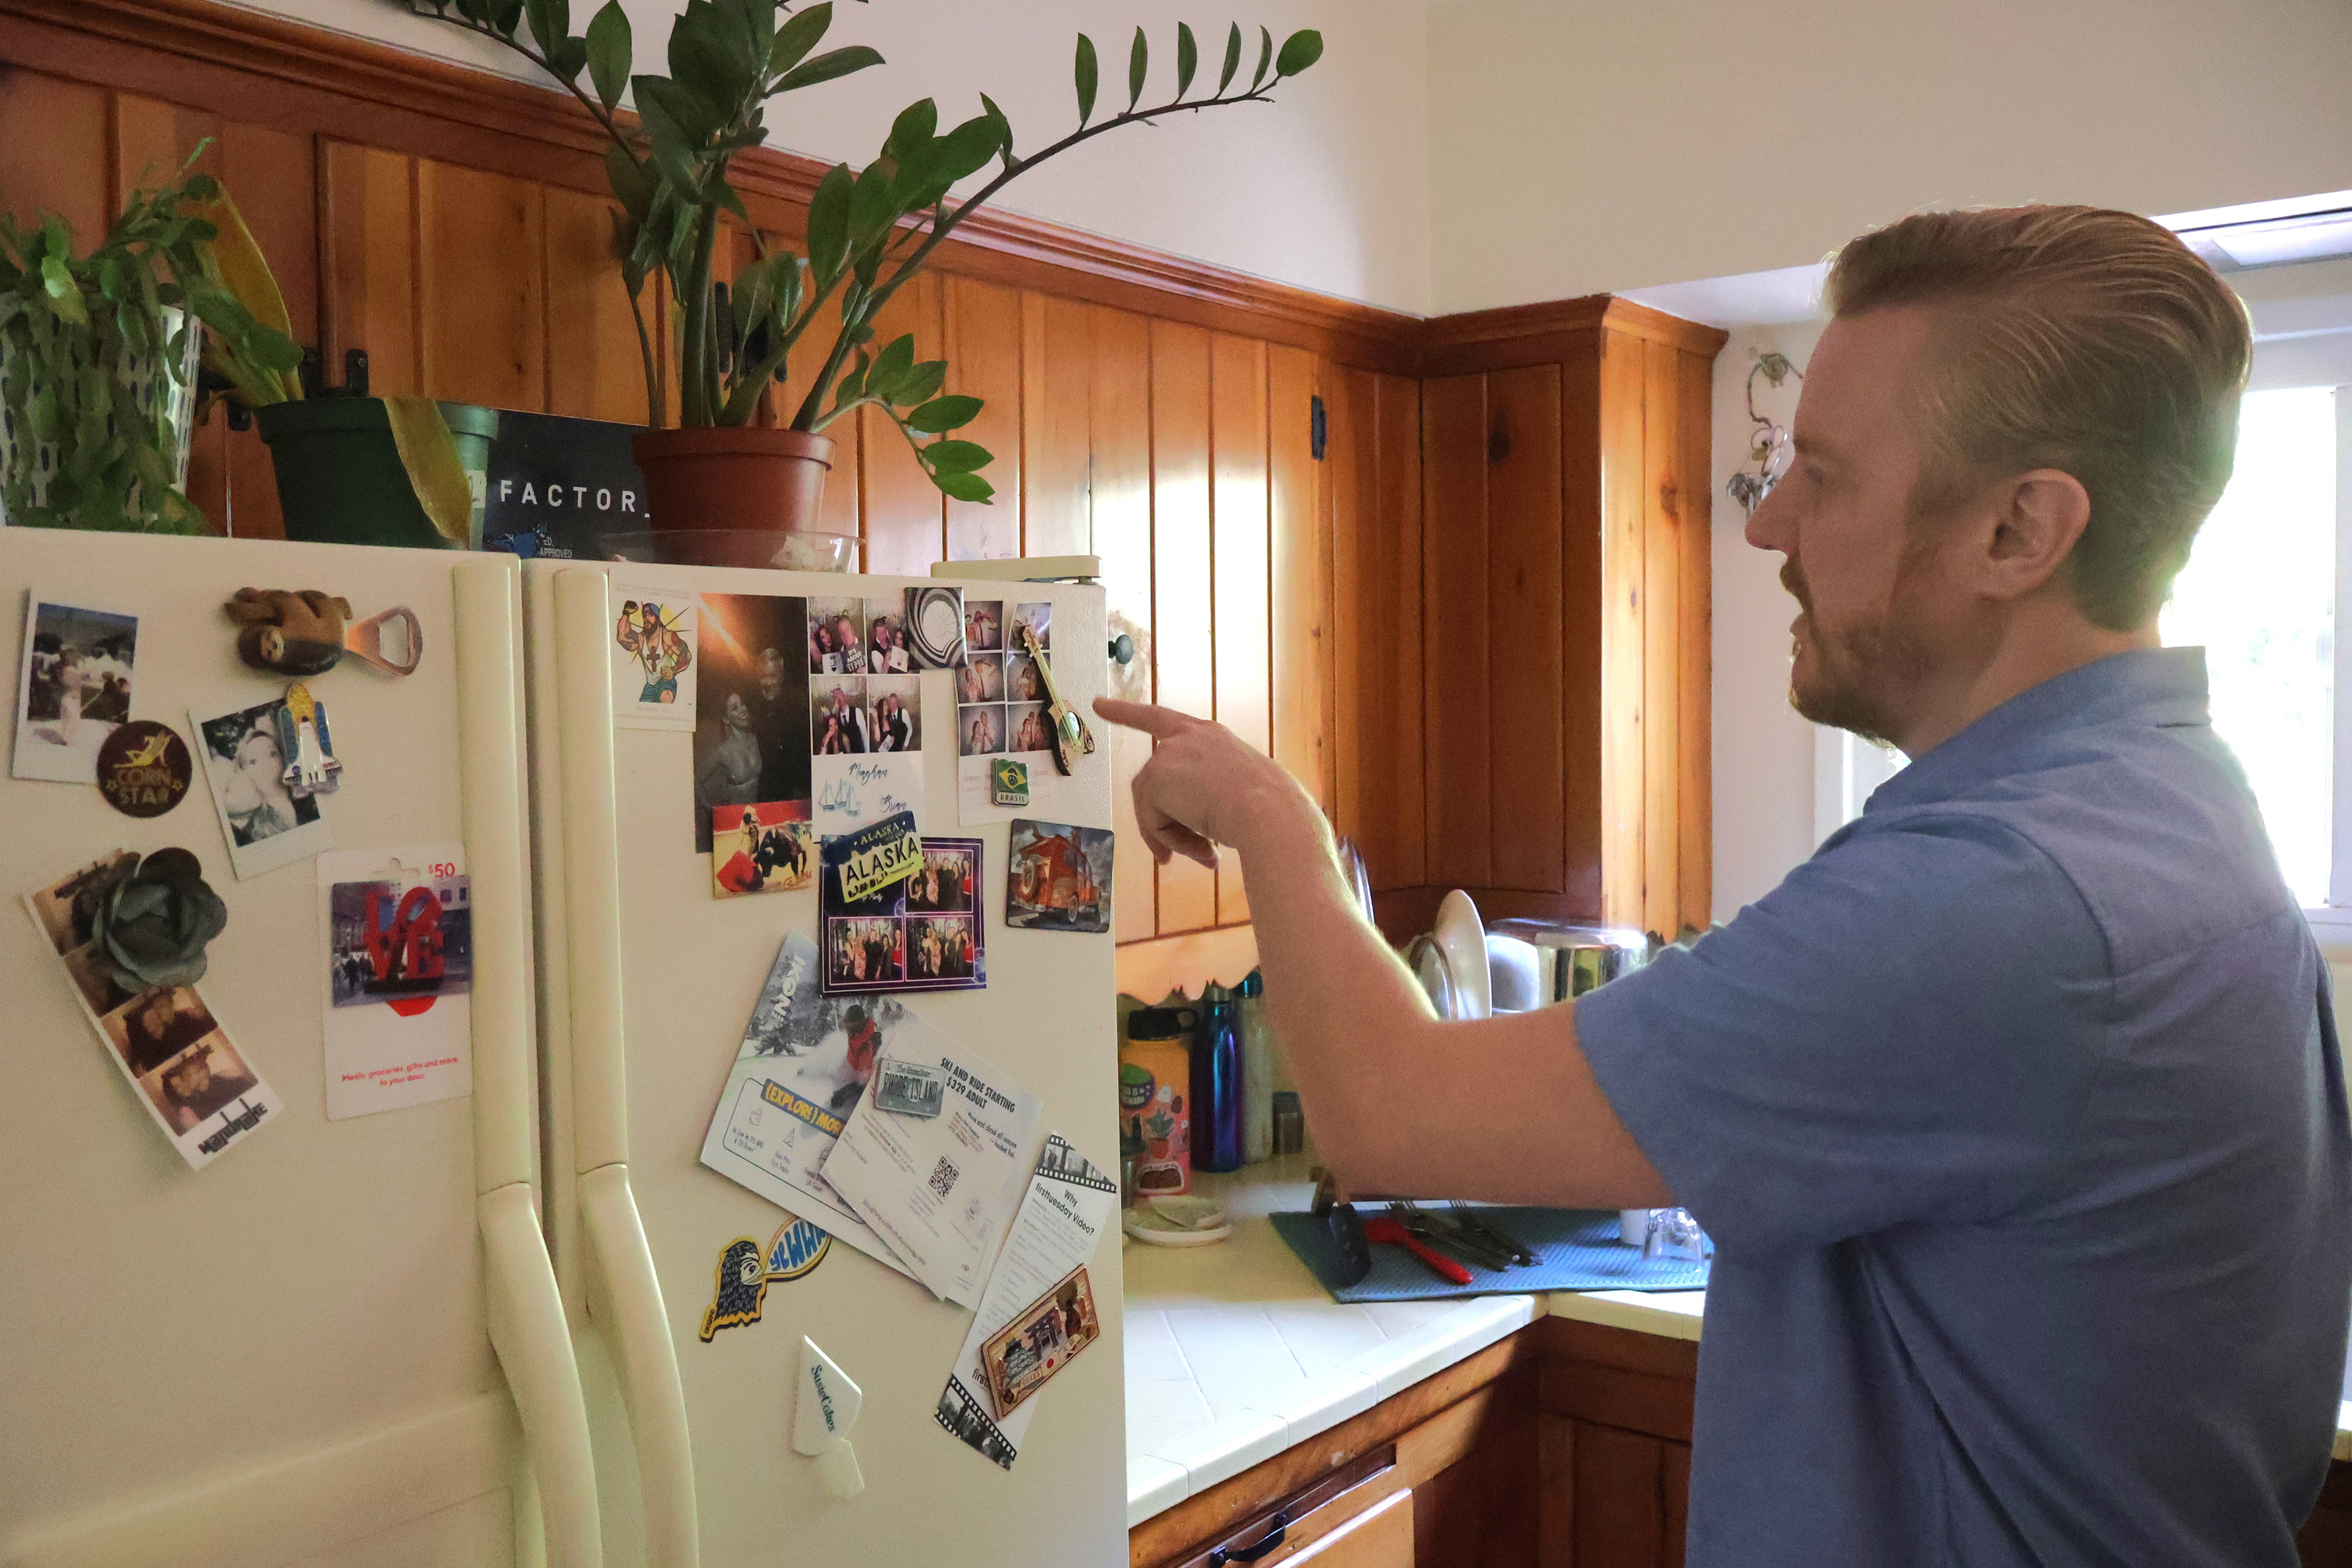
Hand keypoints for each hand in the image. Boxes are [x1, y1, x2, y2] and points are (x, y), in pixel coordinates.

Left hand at [1093, 698, 1295, 869]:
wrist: (1270, 811)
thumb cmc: (1269, 808)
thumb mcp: (1239, 794)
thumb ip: (1208, 802)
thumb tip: (1200, 843)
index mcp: (1211, 737)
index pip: (1161, 719)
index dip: (1127, 713)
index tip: (1097, 704)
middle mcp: (1187, 737)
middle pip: (1150, 781)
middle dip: (1154, 822)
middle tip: (1170, 859)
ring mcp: (1170, 753)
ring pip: (1152, 805)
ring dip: (1172, 835)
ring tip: (1205, 854)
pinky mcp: (1157, 776)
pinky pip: (1151, 818)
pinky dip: (1169, 838)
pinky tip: (1201, 848)